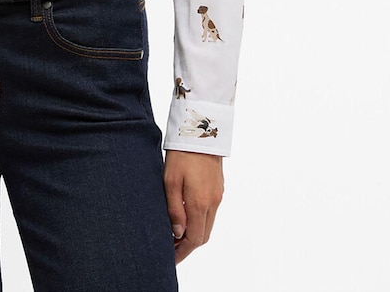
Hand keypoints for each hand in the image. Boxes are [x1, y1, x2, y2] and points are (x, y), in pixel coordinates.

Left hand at [163, 149, 223, 263]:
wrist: (201, 132)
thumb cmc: (182, 154)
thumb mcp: (170, 181)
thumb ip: (174, 209)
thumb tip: (177, 233)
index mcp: (199, 203)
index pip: (194, 239)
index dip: (182, 252)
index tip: (171, 258)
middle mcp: (212, 202)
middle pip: (203, 236)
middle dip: (188, 246)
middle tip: (171, 249)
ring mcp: (218, 195)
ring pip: (208, 225)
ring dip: (194, 234)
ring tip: (176, 235)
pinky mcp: (218, 188)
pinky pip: (211, 213)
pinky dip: (200, 221)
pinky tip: (187, 217)